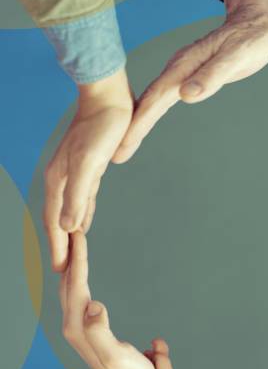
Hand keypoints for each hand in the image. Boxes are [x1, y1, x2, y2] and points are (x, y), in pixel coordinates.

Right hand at [44, 69, 132, 270]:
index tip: (59, 270)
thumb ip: (78, 196)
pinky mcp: (91, 169)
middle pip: (60, 220)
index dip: (57, 246)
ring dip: (70, 233)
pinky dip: (82, 216)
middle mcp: (64, 180)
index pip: (56, 222)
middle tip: (63, 270)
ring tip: (70, 253)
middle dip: (61, 245)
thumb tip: (69, 228)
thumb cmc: (100, 128)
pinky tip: (83, 224)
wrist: (109, 98)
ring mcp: (77, 175)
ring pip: (71, 211)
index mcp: (59, 181)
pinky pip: (83, 201)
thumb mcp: (89, 164)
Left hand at [59, 232, 156, 368]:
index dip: (78, 259)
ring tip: (76, 246)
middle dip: (71, 257)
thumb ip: (99, 332)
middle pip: (69, 284)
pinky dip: (79, 279)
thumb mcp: (115, 356)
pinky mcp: (90, 330)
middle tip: (74, 230)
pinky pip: (79, 296)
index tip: (79, 235)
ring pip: (71, 289)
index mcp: (79, 328)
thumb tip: (93, 305)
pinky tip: (83, 275)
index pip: (76, 286)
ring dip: (73, 266)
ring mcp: (81, 328)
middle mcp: (75, 326)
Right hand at [113, 0, 267, 162]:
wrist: (255, 20)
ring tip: (125, 143)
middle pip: (149, 102)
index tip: (125, 142)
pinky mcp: (187, 75)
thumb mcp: (236, 58)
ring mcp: (181, 71)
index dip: (140, 121)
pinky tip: (144, 121)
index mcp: (185, 65)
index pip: (157, 98)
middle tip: (117, 155)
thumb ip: (211, 76)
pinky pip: (164, 97)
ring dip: (139, 121)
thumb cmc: (250, 38)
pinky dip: (152, 112)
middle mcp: (178, 68)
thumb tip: (186, 95)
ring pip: (154, 100)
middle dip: (132, 128)